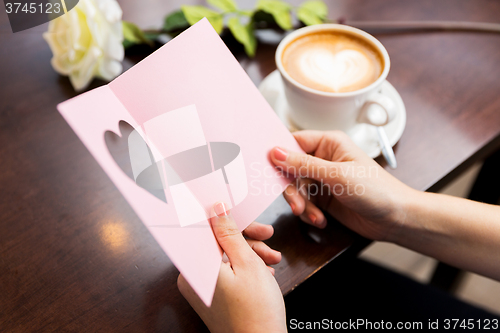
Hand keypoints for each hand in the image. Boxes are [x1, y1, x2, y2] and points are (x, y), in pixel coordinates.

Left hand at [177, 202, 286, 332]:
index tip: (240, 210)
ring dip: (250, 252)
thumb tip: (217, 208)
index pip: (204, 229)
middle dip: (245, 237)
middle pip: (217, 242)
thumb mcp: (247, 263)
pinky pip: (227, 272)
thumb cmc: (256, 311)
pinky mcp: (214, 296)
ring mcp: (203, 288)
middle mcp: (193, 277)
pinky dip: (246, 267)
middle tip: (267, 234)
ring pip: (226, 256)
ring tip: (272, 259)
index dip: (224, 217)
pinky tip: (264, 270)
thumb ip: (230, 233)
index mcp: (194, 267)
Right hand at [271, 130, 416, 241]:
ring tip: (313, 215)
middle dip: (292, 189)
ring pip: (296, 188)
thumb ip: (304, 164)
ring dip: (301, 204)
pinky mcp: (324, 197)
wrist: (396, 218)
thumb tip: (276, 152)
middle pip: (291, 169)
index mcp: (329, 143)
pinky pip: (304, 203)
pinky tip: (321, 220)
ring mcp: (323, 179)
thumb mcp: (337, 175)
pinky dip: (309, 213)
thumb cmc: (376, 190)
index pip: (294, 142)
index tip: (267, 169)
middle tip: (297, 204)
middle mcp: (324, 159)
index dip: (279, 155)